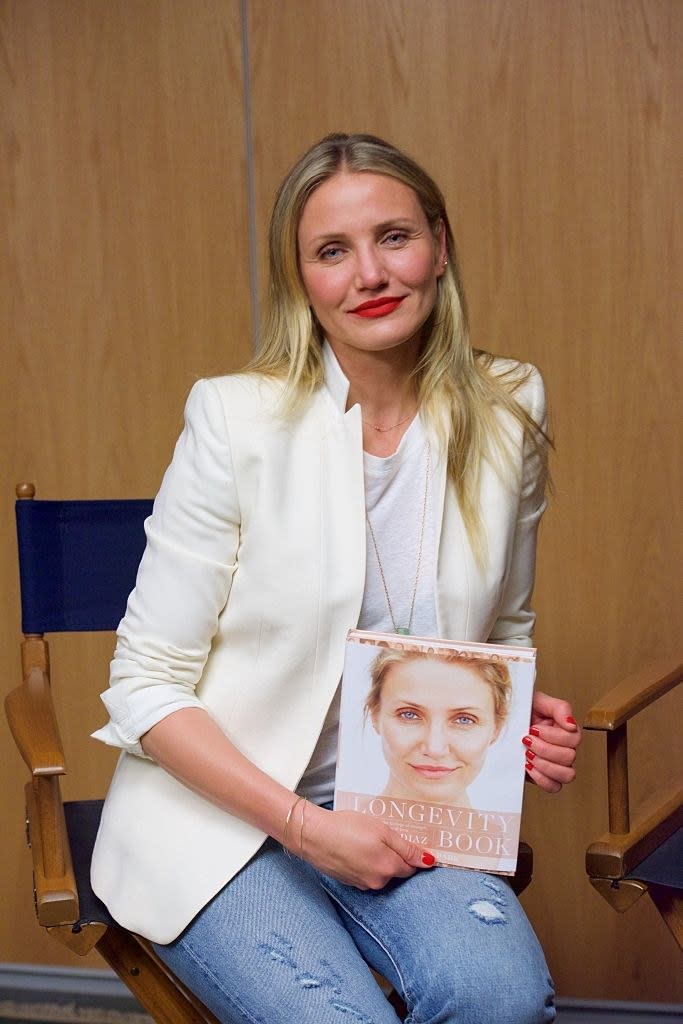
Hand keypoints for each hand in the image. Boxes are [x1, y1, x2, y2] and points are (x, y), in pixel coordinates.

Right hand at [294, 804, 434, 888]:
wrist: (314, 835)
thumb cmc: (349, 828)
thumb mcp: (382, 831)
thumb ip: (406, 848)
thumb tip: (429, 861)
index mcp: (389, 868)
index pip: (411, 867)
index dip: (413, 855)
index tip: (412, 842)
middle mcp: (377, 882)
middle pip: (396, 871)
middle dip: (395, 856)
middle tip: (386, 835)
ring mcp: (361, 884)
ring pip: (380, 872)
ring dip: (379, 859)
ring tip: (367, 838)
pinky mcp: (348, 881)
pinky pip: (365, 873)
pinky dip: (365, 862)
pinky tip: (356, 847)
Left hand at [523, 691, 580, 793]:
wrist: (501, 724)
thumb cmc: (521, 711)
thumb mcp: (538, 701)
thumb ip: (559, 707)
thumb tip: (571, 724)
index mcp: (565, 730)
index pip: (573, 739)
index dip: (553, 736)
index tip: (534, 728)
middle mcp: (564, 748)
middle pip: (569, 757)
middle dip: (544, 749)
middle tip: (527, 740)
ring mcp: (555, 764)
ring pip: (566, 775)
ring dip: (545, 765)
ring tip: (527, 754)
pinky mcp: (544, 777)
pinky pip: (554, 786)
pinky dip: (542, 778)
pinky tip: (528, 766)